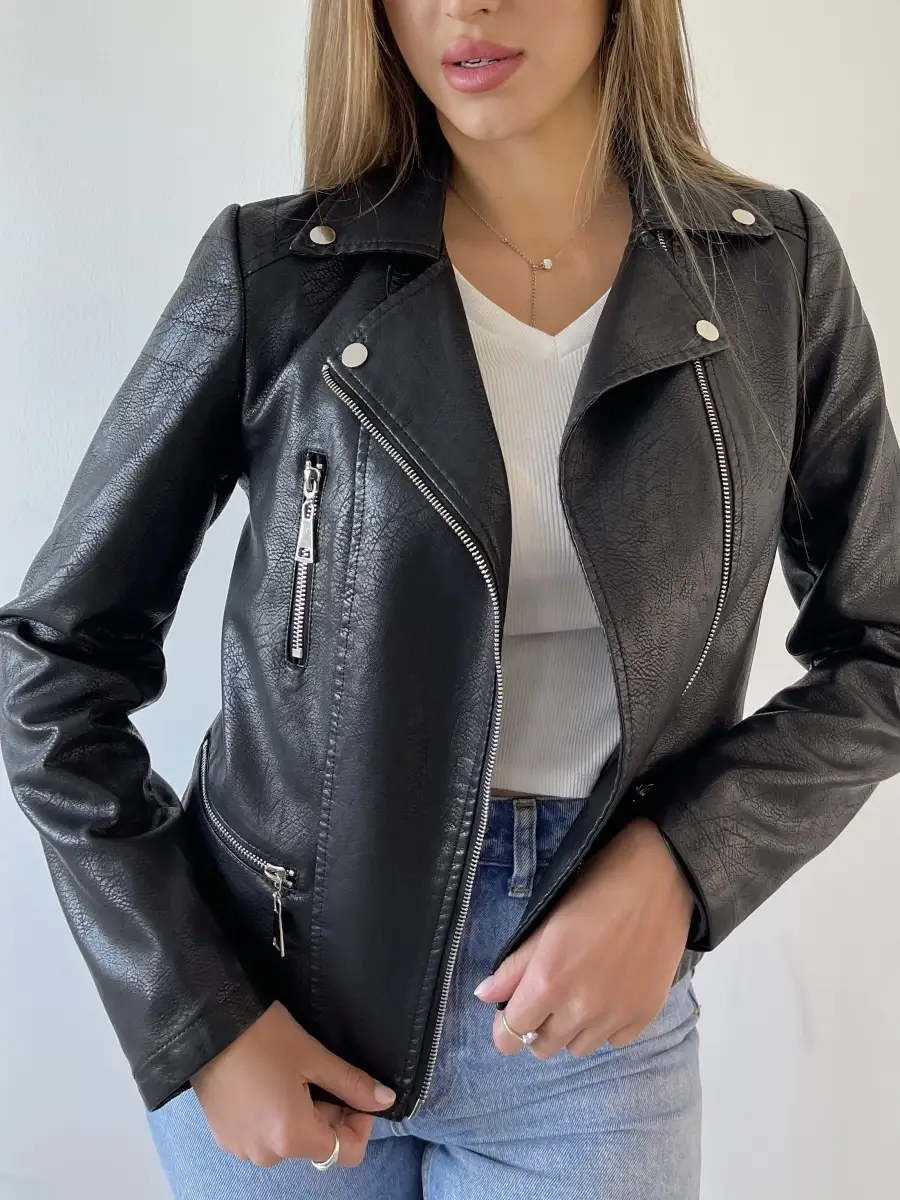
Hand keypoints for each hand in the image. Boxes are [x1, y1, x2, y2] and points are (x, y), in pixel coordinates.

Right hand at [190, 1000, 395, 1166]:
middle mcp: (266, 1154)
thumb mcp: (313, 1057)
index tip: (354, 1091)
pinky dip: (276, 1115)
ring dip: (303, 1114)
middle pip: (317, 1145)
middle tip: (322, 1073)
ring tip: (292, 1074)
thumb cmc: (262, 1037)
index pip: (346, 1153)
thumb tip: (386, 1100)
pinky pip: (265, 1136)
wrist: (206, 1026)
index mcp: (291, 1137)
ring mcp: (242, 1149)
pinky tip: (269, 1082)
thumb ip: (352, 1084)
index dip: (360, 1123)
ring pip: (291, 1140)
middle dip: (330, 1113)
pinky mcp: (226, 1138)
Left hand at [474, 818, 693, 1055]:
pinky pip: (613, 1041)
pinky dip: (606, 1025)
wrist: (659, 879)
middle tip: (549, 994)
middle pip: (543, 1047)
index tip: (512, 1012)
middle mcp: (580, 1007)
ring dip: (572, 1028)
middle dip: (538, 1026)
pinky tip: (610, 992)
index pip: (510, 1036)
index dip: (506, 1028)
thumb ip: (515, 966)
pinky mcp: (643, 1017)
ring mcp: (615, 1016)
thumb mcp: (547, 923)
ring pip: (578, 1048)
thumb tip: (484, 995)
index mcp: (548, 981)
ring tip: (582, 990)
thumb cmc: (596, 890)